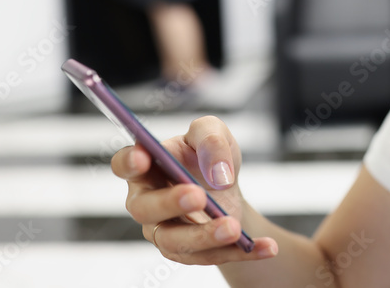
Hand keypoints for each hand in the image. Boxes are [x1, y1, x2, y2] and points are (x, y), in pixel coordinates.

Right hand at [111, 116, 278, 264]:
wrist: (226, 185)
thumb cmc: (209, 154)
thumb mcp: (215, 132)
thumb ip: (211, 140)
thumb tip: (219, 174)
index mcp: (147, 165)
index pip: (123, 164)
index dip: (129, 162)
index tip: (143, 157)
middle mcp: (147, 201)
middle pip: (144, 209)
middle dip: (170, 203)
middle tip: (198, 196)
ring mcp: (164, 230)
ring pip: (175, 241)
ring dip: (204, 236)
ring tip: (234, 226)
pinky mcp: (189, 251)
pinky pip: (210, 257)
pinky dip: (242, 252)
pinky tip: (266, 246)